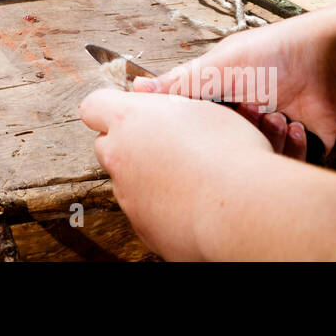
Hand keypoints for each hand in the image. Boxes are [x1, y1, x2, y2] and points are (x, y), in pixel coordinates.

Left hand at [79, 88, 272, 258]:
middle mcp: (119, 157)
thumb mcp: (202, 109)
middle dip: (129, 145)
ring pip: (128, 182)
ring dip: (150, 179)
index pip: (93, 106)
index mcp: (129, 120)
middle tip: (167, 145)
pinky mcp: (143, 229)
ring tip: (191, 179)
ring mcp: (128, 197)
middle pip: (107, 146)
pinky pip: (147, 213)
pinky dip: (164, 209)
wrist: (242, 212)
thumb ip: (170, 106)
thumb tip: (162, 110)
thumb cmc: (230, 154)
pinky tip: (195, 205)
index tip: (129, 113)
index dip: (109, 108)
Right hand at [132, 16, 335, 152]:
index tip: (201, 127)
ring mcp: (270, 132)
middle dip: (237, 134)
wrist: (333, 64)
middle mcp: (243, 114)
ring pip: (254, 157)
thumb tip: (136, 90)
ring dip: (267, 138)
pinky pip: (286, 165)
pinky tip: (296, 126)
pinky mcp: (298, 148)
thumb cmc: (275, 55)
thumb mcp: (219, 66)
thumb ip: (180, 83)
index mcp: (220, 93)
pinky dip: (292, 148)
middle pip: (225, 145)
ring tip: (276, 114)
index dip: (197, 128)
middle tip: (248, 112)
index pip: (195, 122)